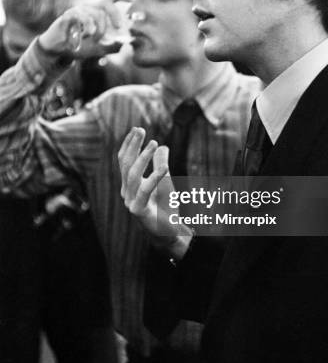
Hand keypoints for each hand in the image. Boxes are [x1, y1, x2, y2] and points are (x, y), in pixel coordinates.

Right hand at [38, 0, 132, 55]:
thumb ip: (113, 46)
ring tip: (95, 39)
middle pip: (106, 3)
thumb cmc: (79, 47)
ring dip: (100, 29)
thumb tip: (126, 42)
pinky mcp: (68, 16)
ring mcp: (77, 11)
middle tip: (119, 27)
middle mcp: (87, 8)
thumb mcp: (100, 49)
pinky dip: (88, 27)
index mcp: (96, 12)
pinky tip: (86, 36)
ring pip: (96, 13)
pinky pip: (82, 17)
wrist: (59, 53)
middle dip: (115, 15)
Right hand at [118, 127, 192, 258]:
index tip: (137, 129)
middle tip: (141, 130)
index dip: (129, 144)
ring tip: (154, 143)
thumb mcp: (165, 182)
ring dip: (143, 157)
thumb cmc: (165, 208)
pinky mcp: (139, 211)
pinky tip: (164, 168)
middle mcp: (126, 192)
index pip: (124, 161)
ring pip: (133, 175)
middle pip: (126, 164)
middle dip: (133, 145)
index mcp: (129, 185)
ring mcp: (130, 202)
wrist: (168, 234)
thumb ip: (161, 164)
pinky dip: (154, 177)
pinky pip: (145, 191)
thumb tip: (162, 146)